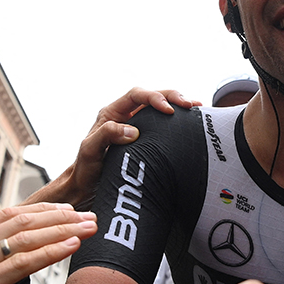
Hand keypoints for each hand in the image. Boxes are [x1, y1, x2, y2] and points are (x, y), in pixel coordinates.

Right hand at [0, 203, 97, 283]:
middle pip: (23, 221)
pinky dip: (51, 251)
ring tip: (90, 225)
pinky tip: (72, 245)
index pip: (7, 217)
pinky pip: (21, 264)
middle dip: (61, 216)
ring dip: (65, 229)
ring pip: (27, 237)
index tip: (66, 210)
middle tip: (88, 213)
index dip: (41, 211)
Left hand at [26, 88, 200, 208]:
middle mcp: (125, 116)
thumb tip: (132, 130)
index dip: (154, 98)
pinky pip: (162, 125)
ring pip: (159, 109)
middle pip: (152, 97)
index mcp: (112, 113)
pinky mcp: (145, 140)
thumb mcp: (90, 150)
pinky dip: (177, 122)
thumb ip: (107, 134)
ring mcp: (135, 127)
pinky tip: (190, 123)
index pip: (136, 95)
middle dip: (172, 97)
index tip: (168, 110)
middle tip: (190, 106)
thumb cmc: (86, 169)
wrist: (87, 187)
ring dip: (178, 106)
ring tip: (196, 110)